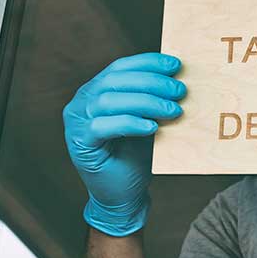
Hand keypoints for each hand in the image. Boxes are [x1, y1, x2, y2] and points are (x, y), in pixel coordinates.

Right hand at [63, 53, 185, 235]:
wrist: (122, 194)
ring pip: (110, 100)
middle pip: (116, 81)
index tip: (176, 65)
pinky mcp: (80, 142)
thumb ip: (150, 99)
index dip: (148, 63)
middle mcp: (81, 102)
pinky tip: (152, 127)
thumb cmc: (134, 156)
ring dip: (146, 102)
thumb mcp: (145, 120)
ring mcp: (76, 122)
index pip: (120, 68)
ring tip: (173, 110)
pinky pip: (104, 126)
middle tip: (180, 90)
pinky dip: (130, 123)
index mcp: (95, 90)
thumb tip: (177, 78)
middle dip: (152, 82)